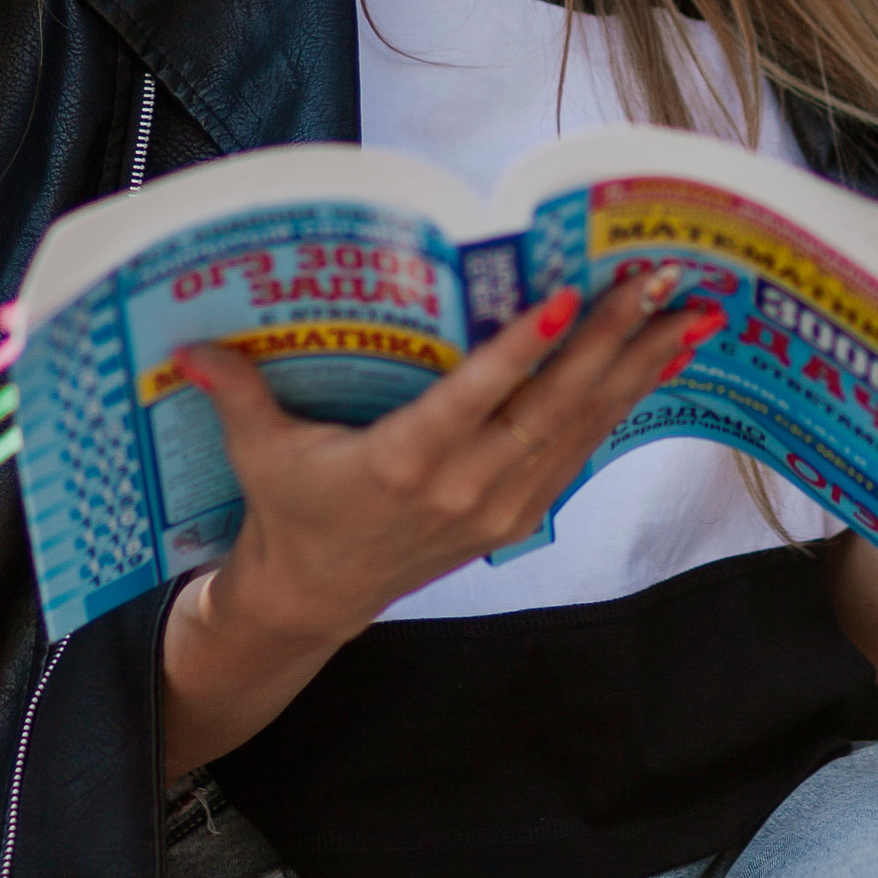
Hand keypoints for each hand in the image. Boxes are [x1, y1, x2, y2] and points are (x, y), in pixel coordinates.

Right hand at [158, 271, 719, 769]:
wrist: (316, 597)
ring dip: (640, 367)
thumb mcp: (260, 451)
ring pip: (582, 425)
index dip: (520, 350)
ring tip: (692, 313)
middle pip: (551, 404)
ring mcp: (501, 504)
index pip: (473, 399)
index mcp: (403, 463)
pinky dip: (625, 402)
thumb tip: (185, 345)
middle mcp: (465, 487)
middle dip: (613, 339)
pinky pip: (581, 448)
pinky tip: (661, 361)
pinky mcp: (518, 512)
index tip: (565, 299)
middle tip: (659, 280)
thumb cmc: (289, 508)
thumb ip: (235, 392)